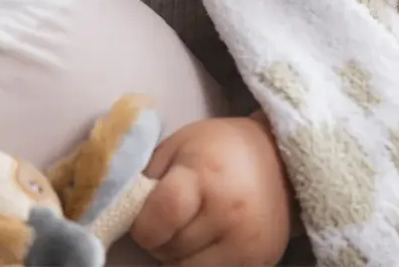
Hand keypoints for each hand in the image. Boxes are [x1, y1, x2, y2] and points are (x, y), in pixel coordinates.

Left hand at [130, 115, 294, 265]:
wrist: (279, 162)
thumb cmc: (219, 148)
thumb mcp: (179, 145)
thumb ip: (148, 176)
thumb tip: (120, 209)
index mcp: (206, 176)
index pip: (161, 217)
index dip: (143, 223)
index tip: (144, 217)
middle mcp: (229, 215)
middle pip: (170, 250)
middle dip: (159, 240)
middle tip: (168, 220)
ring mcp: (245, 247)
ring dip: (177, 259)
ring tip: (187, 232)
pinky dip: (199, 266)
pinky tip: (205, 245)